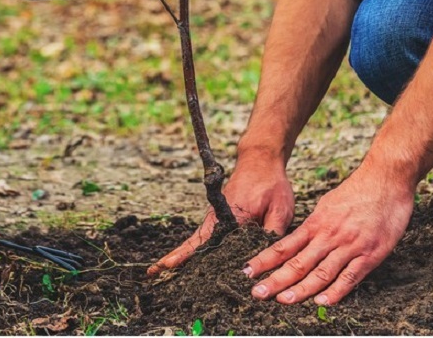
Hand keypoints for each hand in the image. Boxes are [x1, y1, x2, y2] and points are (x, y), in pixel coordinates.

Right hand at [148, 154, 294, 273]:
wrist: (261, 160)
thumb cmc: (271, 184)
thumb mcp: (280, 209)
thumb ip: (273, 234)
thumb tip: (266, 261)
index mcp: (230, 217)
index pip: (205, 241)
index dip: (186, 254)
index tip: (168, 265)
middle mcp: (218, 217)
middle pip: (194, 242)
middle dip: (174, 257)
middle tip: (152, 273)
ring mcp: (217, 217)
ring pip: (197, 240)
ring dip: (182, 254)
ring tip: (161, 270)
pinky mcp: (220, 217)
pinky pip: (205, 236)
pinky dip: (193, 247)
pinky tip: (188, 259)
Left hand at [245, 164, 413, 305]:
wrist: (386, 179)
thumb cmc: (358, 190)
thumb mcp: (328, 204)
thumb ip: (315, 224)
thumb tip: (301, 237)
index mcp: (316, 223)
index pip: (285, 246)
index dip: (265, 260)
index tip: (248, 271)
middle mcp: (328, 235)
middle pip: (298, 262)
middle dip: (276, 279)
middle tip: (257, 293)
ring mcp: (349, 245)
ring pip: (321, 272)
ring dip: (301, 289)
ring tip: (283, 300)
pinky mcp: (370, 254)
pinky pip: (350, 276)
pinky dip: (336, 291)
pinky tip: (323, 302)